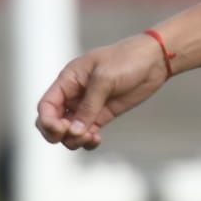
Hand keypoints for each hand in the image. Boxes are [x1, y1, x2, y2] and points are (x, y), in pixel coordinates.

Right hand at [34, 34, 169, 150]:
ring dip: (75, 140)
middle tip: (76, 134)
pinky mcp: (102, 115)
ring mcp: (88, 106)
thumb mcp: (104, 79)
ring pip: (69, 131)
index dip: (47, 121)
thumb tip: (74, 131)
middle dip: (57, 134)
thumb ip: (88, 106)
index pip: (46, 105)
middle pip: (52, 122)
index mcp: (68, 80)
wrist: (154, 60)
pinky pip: (87, 133)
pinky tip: (97, 139)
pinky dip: (88, 140)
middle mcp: (74, 95)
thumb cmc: (127, 59)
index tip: (61, 129)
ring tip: (92, 137)